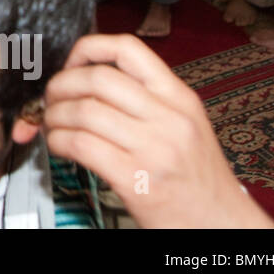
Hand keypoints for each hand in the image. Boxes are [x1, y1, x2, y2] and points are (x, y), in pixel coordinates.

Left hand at [43, 34, 273, 227]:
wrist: (222, 224)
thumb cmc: (197, 177)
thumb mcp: (186, 124)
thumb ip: (148, 99)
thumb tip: (90, 77)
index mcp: (180, 97)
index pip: (128, 49)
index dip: (88, 49)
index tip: (71, 65)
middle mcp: (169, 117)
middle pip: (97, 78)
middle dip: (61, 85)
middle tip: (52, 98)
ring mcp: (154, 148)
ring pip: (83, 110)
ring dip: (55, 116)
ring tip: (52, 124)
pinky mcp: (135, 179)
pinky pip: (80, 144)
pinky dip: (59, 141)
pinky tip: (59, 146)